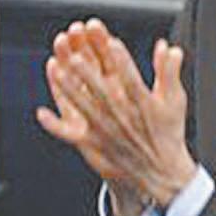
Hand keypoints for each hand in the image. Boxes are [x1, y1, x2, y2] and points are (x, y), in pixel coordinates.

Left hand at [35, 20, 197, 207]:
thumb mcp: (174, 101)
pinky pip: (71, 135)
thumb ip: (169, 72)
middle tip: (76, 56)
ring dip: (71, 91)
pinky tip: (41, 113)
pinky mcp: (95, 144)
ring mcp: (107, 131)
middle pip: (104, 93)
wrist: (162, 172)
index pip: (132, 80)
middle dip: (90, 74)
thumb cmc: (167, 132)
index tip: (113, 43)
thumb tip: (169, 47)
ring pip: (85, 108)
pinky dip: (55, 126)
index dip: (124, 62)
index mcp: (143, 105)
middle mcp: (123, 117)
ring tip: (58, 72)